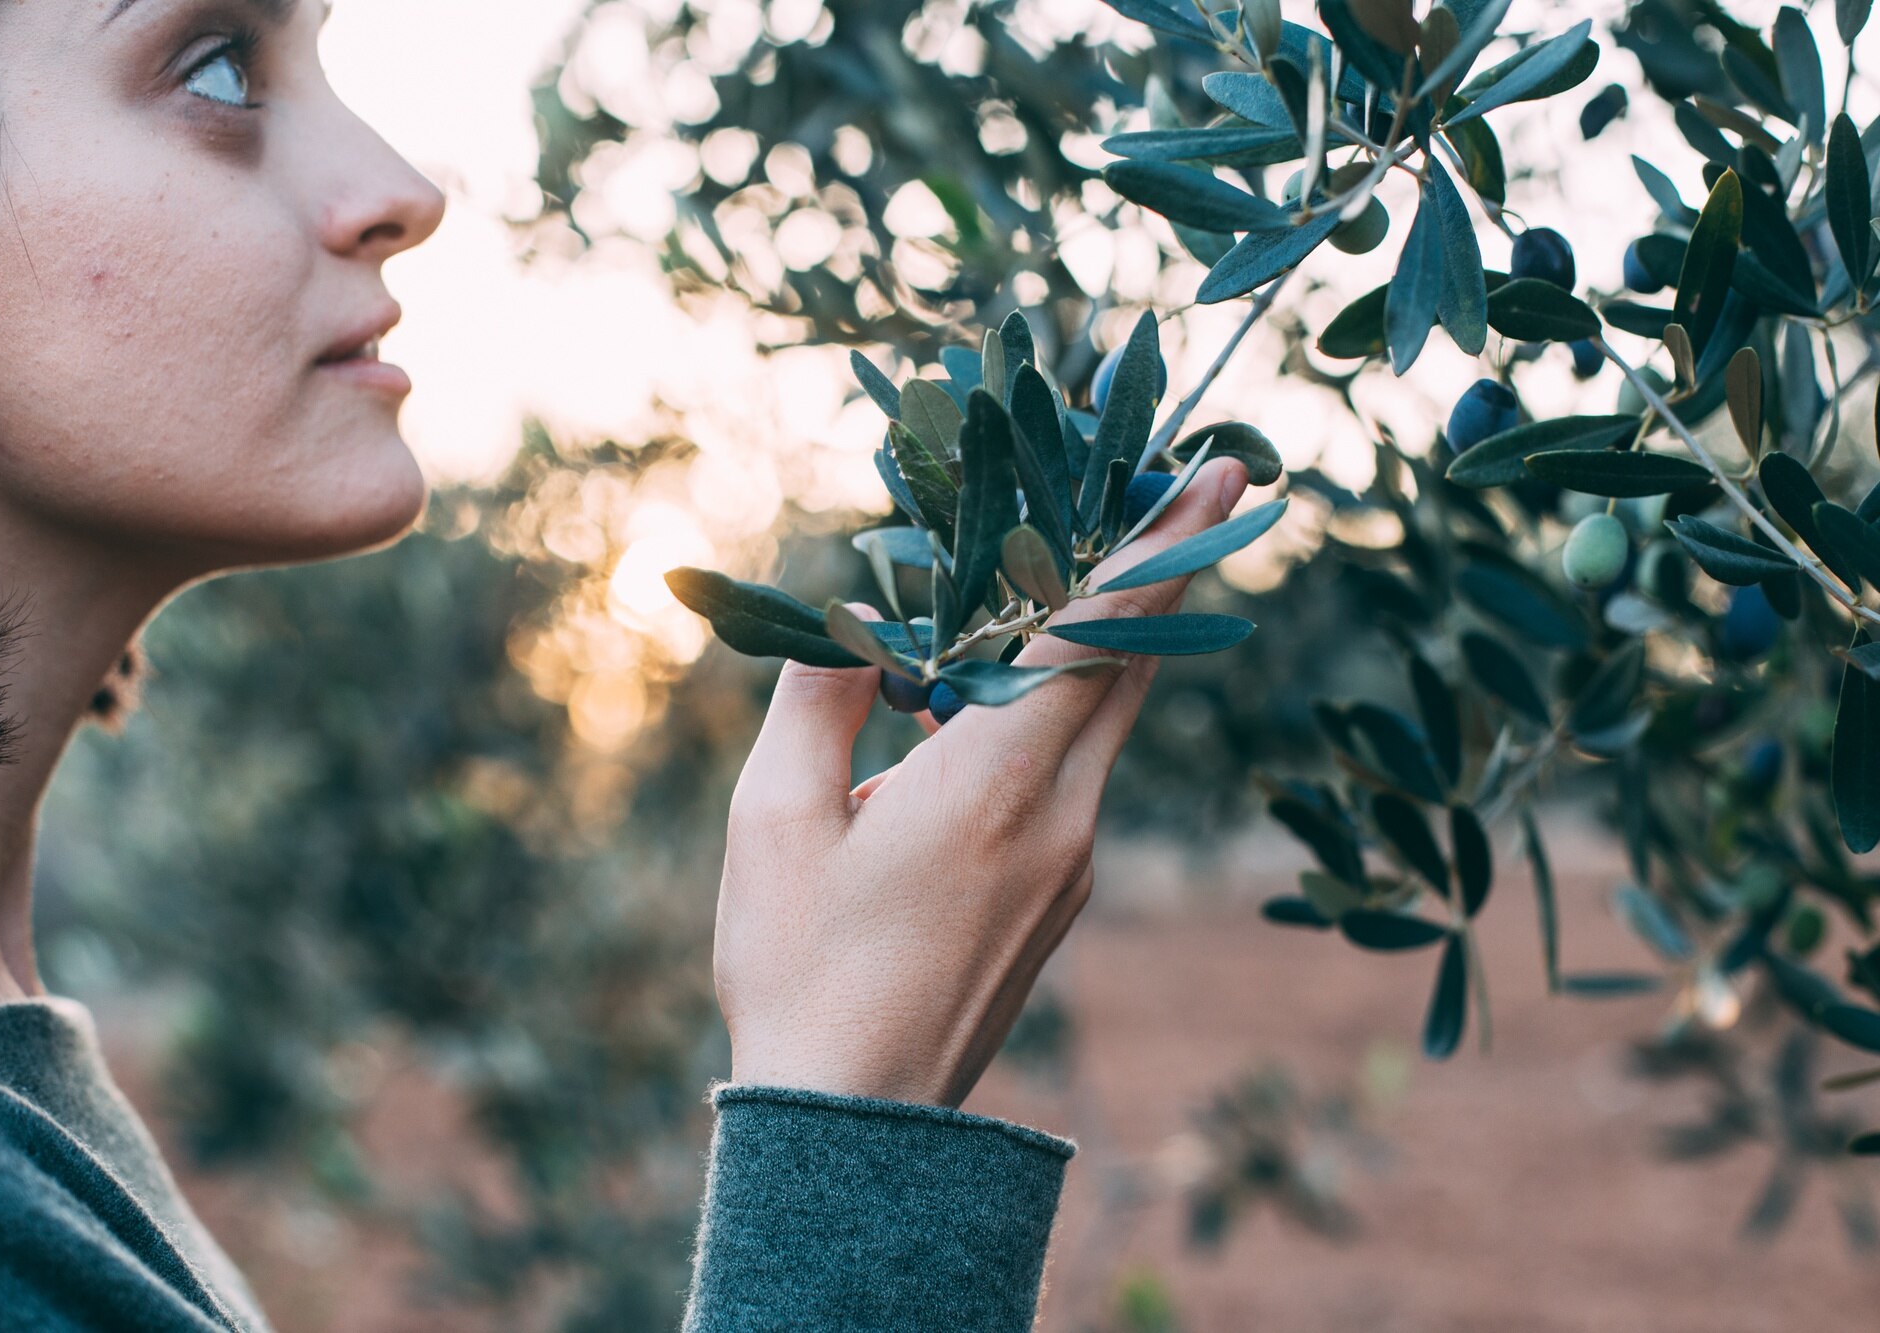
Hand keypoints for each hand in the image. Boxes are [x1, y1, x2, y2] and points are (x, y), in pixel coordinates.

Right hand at [712, 458, 1251, 1107]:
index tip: (1221, 469)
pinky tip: (1000, 696)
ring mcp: (1071, 862)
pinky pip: (1079, 770)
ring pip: (1110, 719)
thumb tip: (859, 622)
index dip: (1161, 543)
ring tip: (1085, 568)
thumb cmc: (801, 970)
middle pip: (1132, 666)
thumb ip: (820, 700)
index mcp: (995, 784)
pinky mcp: (1059, 895)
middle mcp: (1061, 817)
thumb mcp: (776, 820)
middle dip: (1161, 569)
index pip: (1098, 635)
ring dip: (1113, 638)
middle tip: (1182, 483)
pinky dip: (1066, 707)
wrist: (858, 1127)